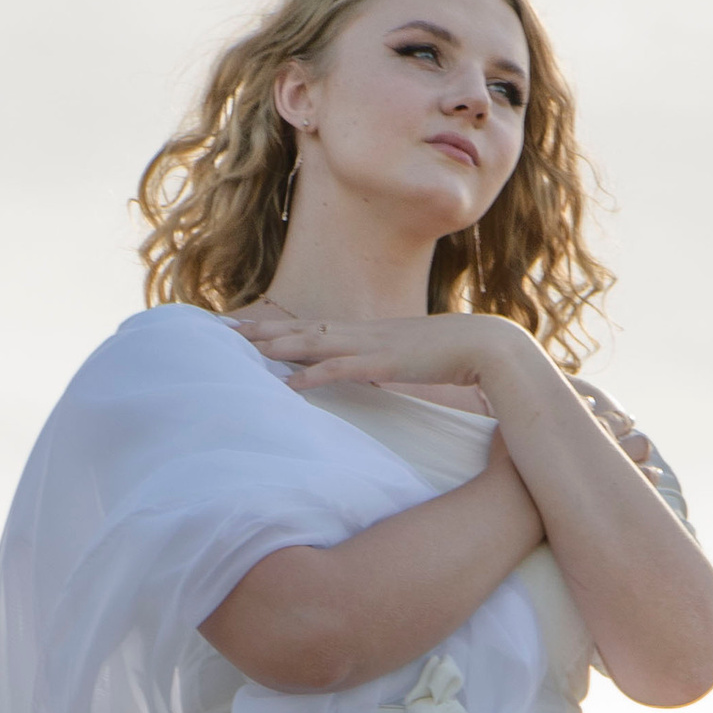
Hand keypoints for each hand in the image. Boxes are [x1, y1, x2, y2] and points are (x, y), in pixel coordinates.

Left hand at [227, 304, 544, 407]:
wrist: (491, 348)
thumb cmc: (456, 357)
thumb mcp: (412, 362)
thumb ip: (388, 368)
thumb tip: (374, 378)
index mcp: (368, 334)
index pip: (313, 327)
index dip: (278, 329)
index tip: (246, 330)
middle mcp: (364, 333)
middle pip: (301, 328)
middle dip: (260, 330)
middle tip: (222, 329)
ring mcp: (372, 346)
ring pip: (312, 342)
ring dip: (275, 345)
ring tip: (240, 348)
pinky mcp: (385, 364)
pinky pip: (341, 370)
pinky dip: (312, 375)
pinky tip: (287, 385)